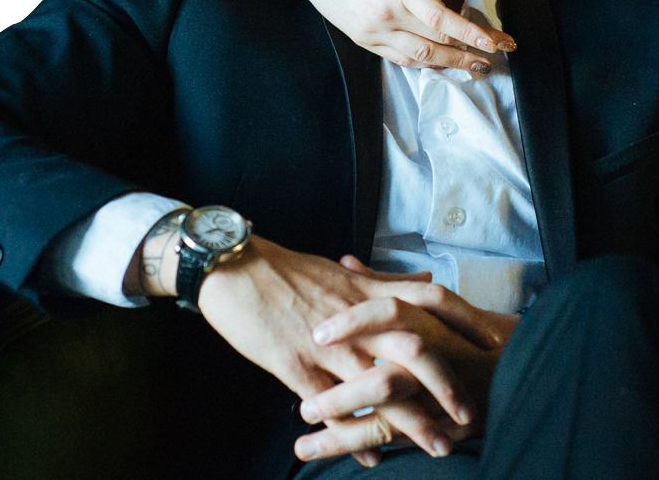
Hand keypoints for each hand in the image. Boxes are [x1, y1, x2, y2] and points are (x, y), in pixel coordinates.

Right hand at [196, 238, 477, 462]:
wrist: (230, 268)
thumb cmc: (282, 269)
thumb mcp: (337, 271)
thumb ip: (384, 281)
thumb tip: (428, 281)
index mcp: (363, 292)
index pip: (426, 303)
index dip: (462, 324)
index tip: (492, 347)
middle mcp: (351, 319)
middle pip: (411, 349)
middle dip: (445, 384)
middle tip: (471, 414)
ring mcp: (323, 344)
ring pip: (377, 384)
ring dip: (410, 419)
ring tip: (438, 447)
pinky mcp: (294, 364)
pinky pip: (330, 405)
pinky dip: (354, 433)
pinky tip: (371, 454)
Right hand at [285, 0, 514, 72]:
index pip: (441, 19)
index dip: (473, 33)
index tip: (497, 42)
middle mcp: (385, 13)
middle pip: (437, 43)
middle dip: (471, 52)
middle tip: (497, 55)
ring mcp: (372, 30)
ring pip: (420, 57)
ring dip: (451, 64)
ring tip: (476, 65)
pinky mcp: (362, 38)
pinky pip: (399, 58)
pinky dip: (424, 63)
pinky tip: (441, 62)